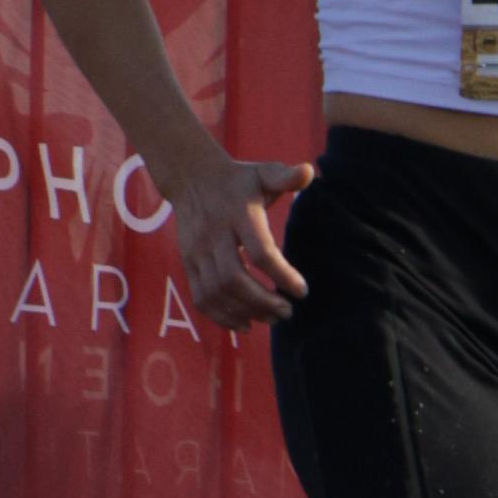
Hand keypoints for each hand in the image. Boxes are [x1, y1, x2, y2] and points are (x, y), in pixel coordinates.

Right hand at [170, 149, 309, 325]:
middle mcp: (214, 234)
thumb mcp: (263, 173)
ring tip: (270, 318)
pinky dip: (221, 317)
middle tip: (287, 311)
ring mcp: (197, 251)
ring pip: (216, 292)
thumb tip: (308, 171)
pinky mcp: (188, 263)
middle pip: (234, 279)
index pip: (260, 251)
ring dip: (244, 312)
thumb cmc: (238, 180)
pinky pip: (201, 297)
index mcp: (238, 214)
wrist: (191, 178)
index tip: (302, 290)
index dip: (282, 274)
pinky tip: (244, 325)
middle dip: (262, 301)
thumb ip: (285, 176)